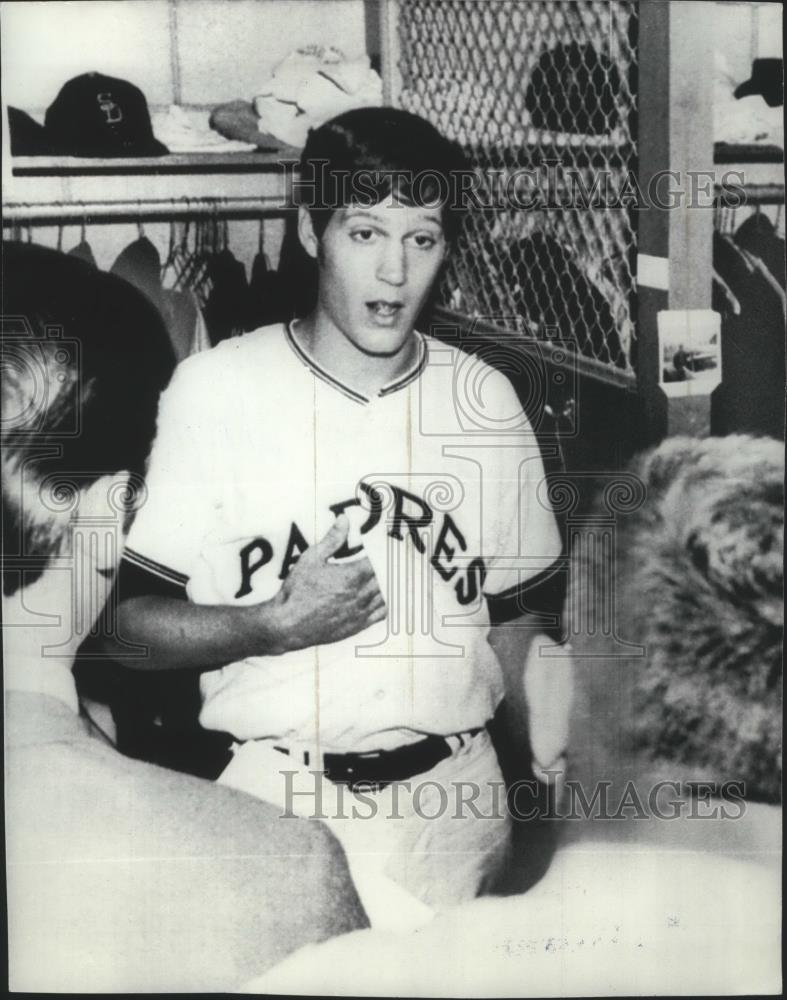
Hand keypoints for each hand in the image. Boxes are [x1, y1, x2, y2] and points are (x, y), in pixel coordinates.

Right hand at [268, 515, 385, 653]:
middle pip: (386, 577)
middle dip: (386, 566)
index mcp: (353, 576)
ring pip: (386, 594)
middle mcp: (361, 595)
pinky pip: (381, 613)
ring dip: (387, 584)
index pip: (380, 560)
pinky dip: (385, 603)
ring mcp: (361, 612)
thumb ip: (332, 539)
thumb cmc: (297, 591)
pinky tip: (380, 596)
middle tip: (386, 557)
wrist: (288, 624)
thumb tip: (344, 520)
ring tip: (384, 575)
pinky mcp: (358, 626)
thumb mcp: (312, 558)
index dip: (383, 552)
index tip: (384, 545)